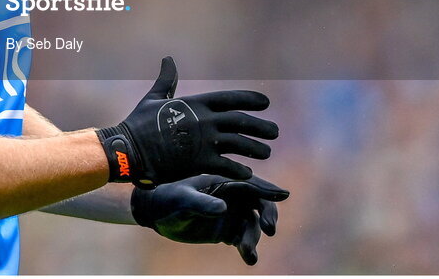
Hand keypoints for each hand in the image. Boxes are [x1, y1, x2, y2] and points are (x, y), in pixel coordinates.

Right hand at [96, 57, 277, 186]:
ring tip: (266, 152)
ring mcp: (204, 142)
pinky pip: (228, 166)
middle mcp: (204, 121)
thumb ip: (167, 80)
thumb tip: (168, 58)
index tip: (265, 103)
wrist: (128, 150)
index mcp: (196, 103)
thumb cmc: (139, 123)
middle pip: (241, 122)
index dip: (250, 100)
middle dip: (261, 126)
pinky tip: (248, 174)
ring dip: (256, 149)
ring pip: (240, 145)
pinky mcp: (200, 162)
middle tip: (274, 132)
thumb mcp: (155, 98)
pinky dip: (240, 170)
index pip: (230, 99)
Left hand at [131, 174, 288, 264]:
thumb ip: (202, 203)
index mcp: (223, 180)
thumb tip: (223, 208)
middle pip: (259, 203)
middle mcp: (231, 196)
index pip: (251, 183)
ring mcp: (230, 213)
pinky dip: (248, 249)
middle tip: (269, 229)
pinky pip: (243, 239)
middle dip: (267, 214)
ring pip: (252, 225)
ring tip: (247, 253)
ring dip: (253, 238)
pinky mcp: (225, 230)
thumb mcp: (182, 200)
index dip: (268, 189)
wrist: (155, 212)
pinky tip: (249, 259)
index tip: (284, 195)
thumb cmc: (167, 198)